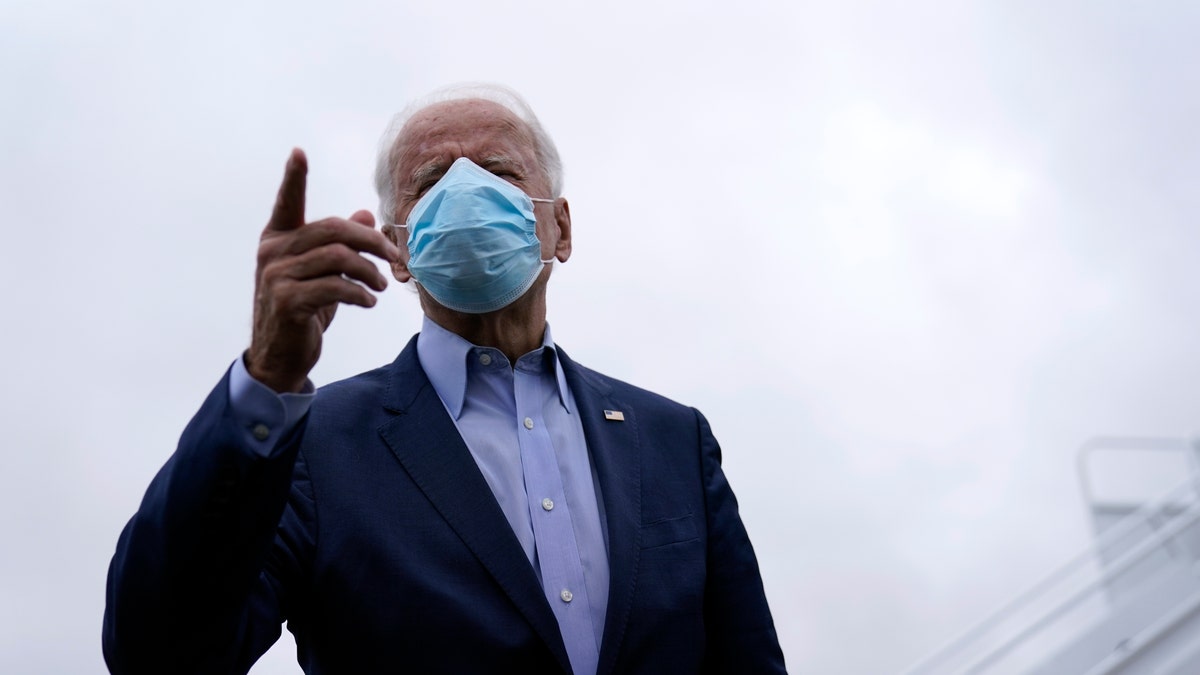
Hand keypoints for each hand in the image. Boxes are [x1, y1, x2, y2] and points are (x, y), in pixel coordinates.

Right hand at [246, 149, 399, 392]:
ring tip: (381, 285)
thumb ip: (339, 245)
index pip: (287, 203)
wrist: (280, 356)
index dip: (293, 178)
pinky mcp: (288, 302)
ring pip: (338, 258)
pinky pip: (334, 287)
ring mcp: (276, 277)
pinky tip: (368, 302)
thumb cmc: (303, 310)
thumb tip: (364, 215)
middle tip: (392, 255)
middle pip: (332, 229)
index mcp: (277, 239)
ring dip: (369, 271)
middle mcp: (272, 253)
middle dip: (370, 240)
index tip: (298, 152)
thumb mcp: (322, 275)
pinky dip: (359, 293)